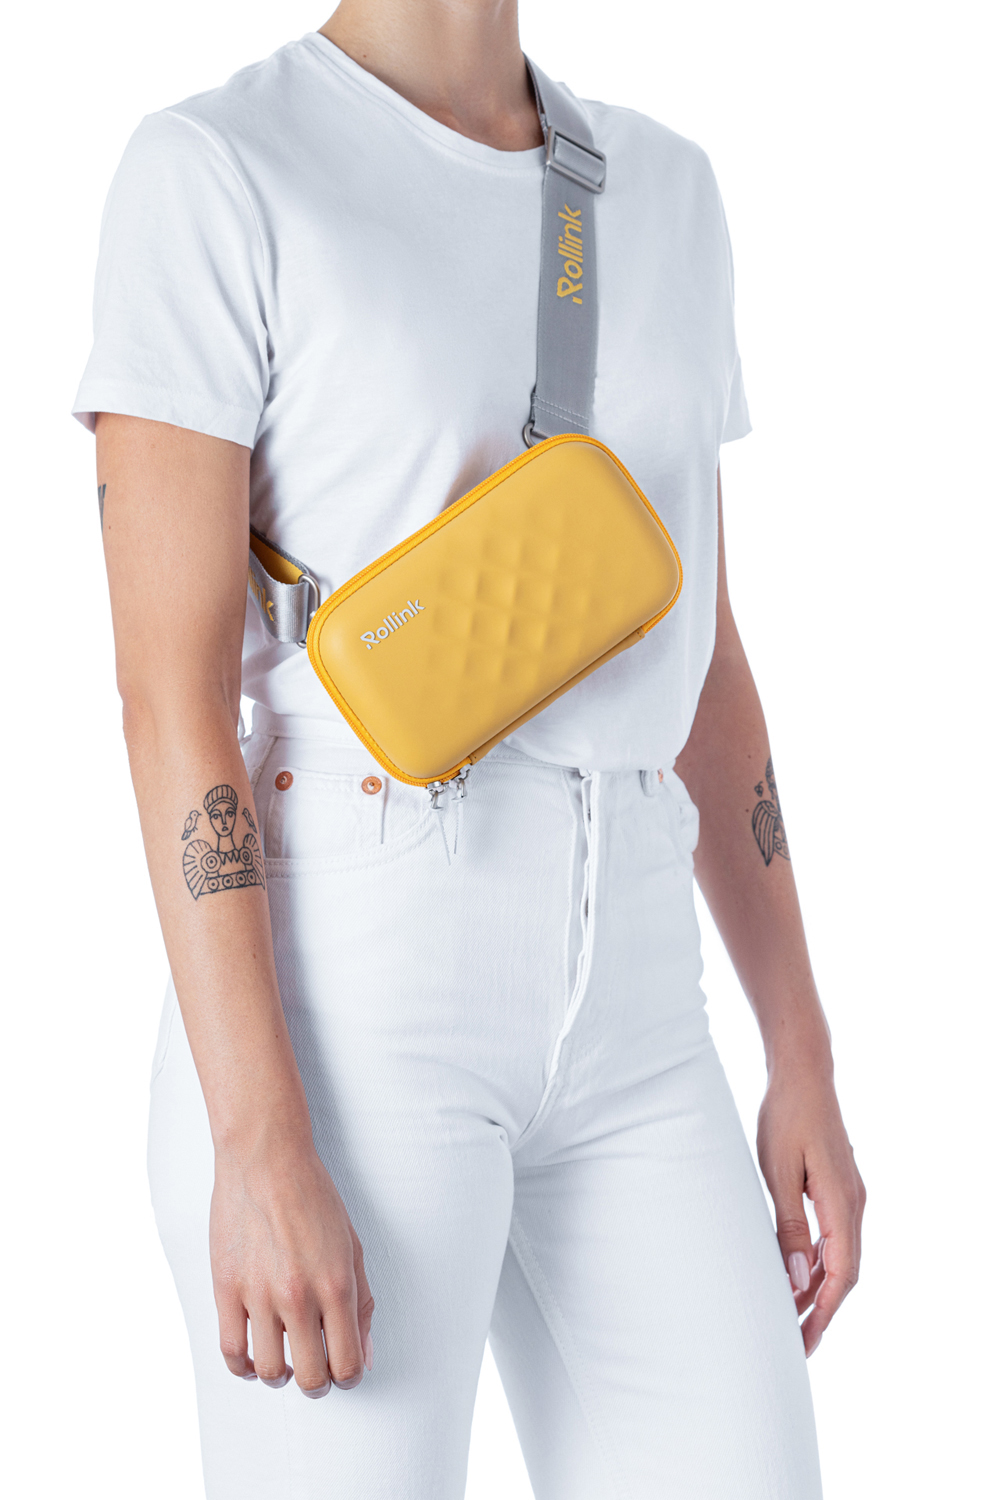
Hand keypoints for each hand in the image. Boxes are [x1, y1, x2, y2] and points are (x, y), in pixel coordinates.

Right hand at [210, 1134, 374, 1397]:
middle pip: (310, 1378)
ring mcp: (259, 1294)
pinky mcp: (226, 1289)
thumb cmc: (312, 1197)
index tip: (344, 1371)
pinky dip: (243, 1367)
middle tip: (315, 1372)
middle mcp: (299, 1295)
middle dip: (317, 1384)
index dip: (349, 1377)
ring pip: (268, 1371)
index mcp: (336, 1285)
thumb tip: (365, 1353)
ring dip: (280, 1377)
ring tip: (284, 1364)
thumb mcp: (352, 1246)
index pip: (348, 1364)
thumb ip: (362, 1303)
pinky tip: (253, 1358)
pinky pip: (231, 1351)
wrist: (266, 1159)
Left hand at [757, 1058, 864, 1356]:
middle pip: (845, 1272)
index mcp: (842, 1203)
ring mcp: (849, 1195)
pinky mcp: (838, 1187)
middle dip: (822, 1309)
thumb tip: (800, 1279)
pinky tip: (798, 1272)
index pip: (842, 1274)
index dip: (825, 1312)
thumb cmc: (785, 1117)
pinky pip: (834, 1235)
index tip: (806, 1341)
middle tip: (796, 1342)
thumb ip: (790, 1227)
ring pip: (840, 1255)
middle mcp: (853, 1203)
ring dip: (819, 1285)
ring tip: (791, 1315)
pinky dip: (819, 1260)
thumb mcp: (779, 1173)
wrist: (802, 1074)